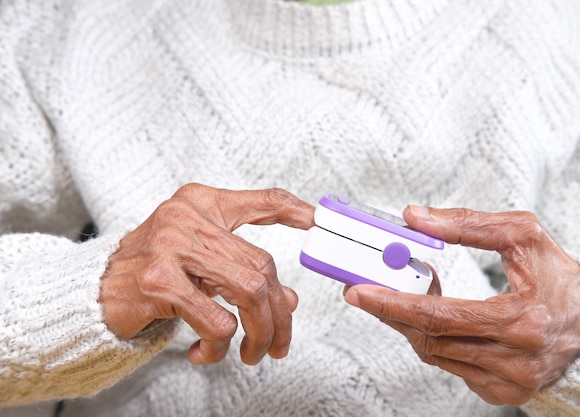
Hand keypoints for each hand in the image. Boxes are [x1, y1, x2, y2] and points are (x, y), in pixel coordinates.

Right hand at [99, 184, 313, 364]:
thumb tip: (289, 300)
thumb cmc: (152, 273)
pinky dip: (220, 345)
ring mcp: (172, 247)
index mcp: (201, 205)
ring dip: (259, 333)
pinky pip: (216, 320)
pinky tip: (206, 352)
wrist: (95, 293)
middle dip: (279, 315)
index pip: (259, 201)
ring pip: (248, 292)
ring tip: (252, 353)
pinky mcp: (159, 282)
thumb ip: (241, 270)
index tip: (315, 219)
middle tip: (278, 343)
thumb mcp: (199, 259)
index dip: (291, 210)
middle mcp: (188, 218)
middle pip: (263, 266)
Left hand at [344, 206, 579, 404]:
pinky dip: (432, 340)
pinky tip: (430, 318)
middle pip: (429, 339)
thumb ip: (468, 224)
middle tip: (362, 291)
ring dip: (408, 323)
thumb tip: (414, 218)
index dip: (394, 303)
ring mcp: (508, 383)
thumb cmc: (558, 278)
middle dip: (389, 312)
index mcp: (523, 321)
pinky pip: (450, 366)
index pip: (441, 317)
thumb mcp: (522, 236)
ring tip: (401, 295)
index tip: (358, 291)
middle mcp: (516, 361)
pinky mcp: (502, 392)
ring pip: (434, 355)